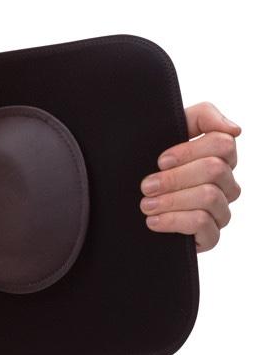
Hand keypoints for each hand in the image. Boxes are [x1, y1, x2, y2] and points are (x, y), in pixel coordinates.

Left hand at [139, 101, 242, 252]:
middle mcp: (225, 183)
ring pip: (209, 196)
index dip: (189, 151)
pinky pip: (204, 224)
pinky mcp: (210, 237)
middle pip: (215, 169)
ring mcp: (220, 210)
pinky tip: (153, 221)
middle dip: (175, 177)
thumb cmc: (142, 167)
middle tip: (146, 186)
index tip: (160, 161)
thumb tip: (233, 129)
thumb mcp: (163, 134)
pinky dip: (174, 221)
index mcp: (217, 157)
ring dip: (171, 200)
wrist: (121, 208)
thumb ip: (201, 117)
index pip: (223, 143)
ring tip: (146, 205)